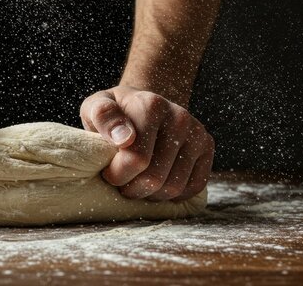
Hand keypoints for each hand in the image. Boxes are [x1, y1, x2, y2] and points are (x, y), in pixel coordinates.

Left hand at [80, 86, 213, 200]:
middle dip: (132, 189)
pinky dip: (173, 195)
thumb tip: (124, 138)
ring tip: (137, 183)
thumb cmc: (115, 113)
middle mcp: (179, 117)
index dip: (117, 175)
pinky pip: (193, 187)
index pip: (137, 160)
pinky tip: (157, 185)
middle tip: (122, 182)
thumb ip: (102, 116)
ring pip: (174, 187)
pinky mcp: (207, 147)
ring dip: (151, 195)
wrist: (146, 107)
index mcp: (151, 106)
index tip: (108, 171)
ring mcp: (196, 133)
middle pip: (155, 178)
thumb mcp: (96, 107)